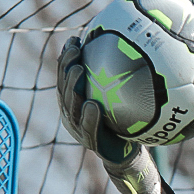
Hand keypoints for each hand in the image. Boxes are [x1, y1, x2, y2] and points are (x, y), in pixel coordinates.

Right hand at [56, 36, 162, 193]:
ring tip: (79, 70)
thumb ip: (115, 78)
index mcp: (74, 102)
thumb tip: (129, 46)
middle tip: (74, 51)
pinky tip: (92, 104)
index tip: (73, 40)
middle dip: (66, 68)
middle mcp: (72, 115)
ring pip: (71, 107)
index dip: (65, 59)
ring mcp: (79, 130)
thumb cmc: (124, 122)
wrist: (128, 153)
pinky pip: (88, 128)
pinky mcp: (91, 143)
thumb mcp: (118, 98)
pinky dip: (89, 117)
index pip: (65, 78)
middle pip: (64, 89)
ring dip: (74, 87)